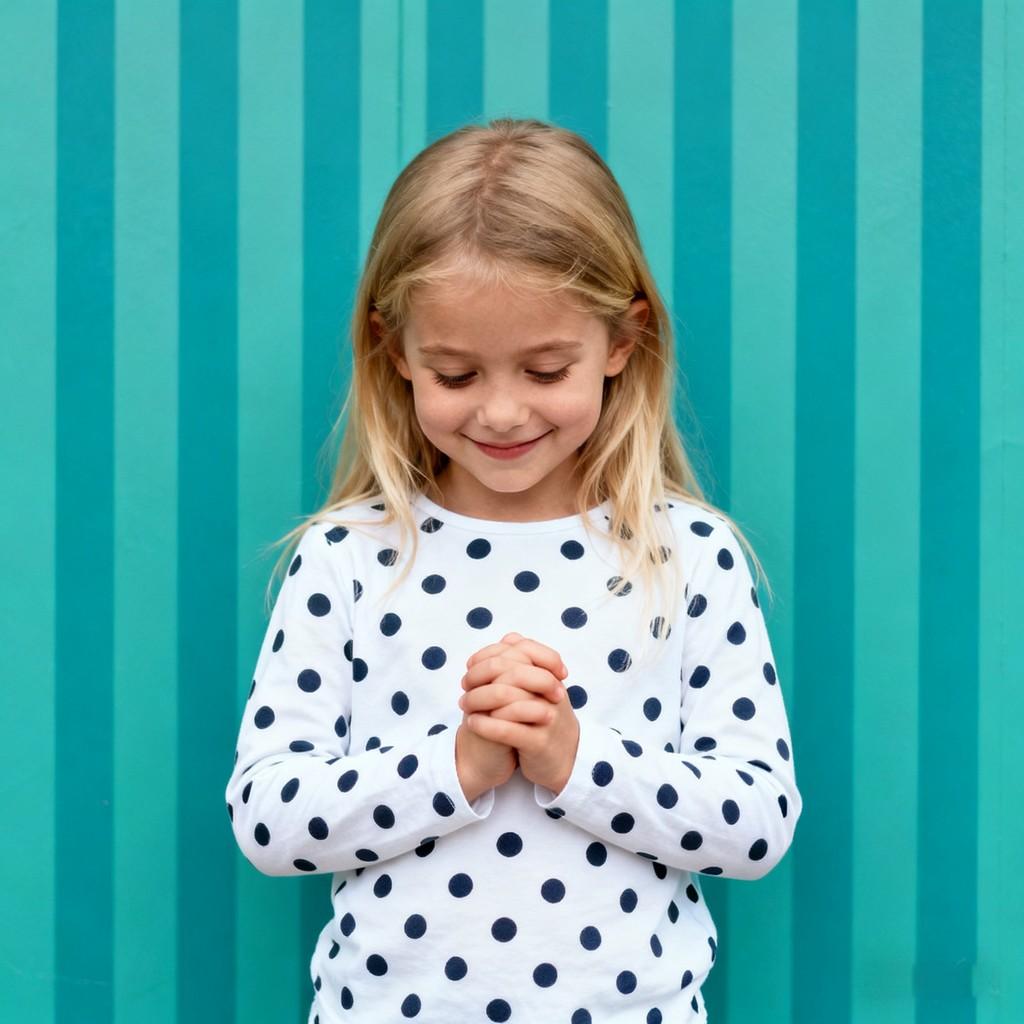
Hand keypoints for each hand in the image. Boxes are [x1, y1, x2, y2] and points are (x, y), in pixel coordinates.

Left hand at [461, 632, 579, 794]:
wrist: (563, 759)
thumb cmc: (544, 719)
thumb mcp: (540, 689)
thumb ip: (526, 663)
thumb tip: (510, 637)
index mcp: (551, 677)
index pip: (523, 650)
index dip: (491, 654)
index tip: (471, 665)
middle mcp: (553, 694)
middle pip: (515, 672)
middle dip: (482, 675)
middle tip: (464, 684)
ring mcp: (549, 718)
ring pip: (511, 700)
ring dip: (480, 700)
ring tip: (464, 705)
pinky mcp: (540, 744)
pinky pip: (510, 730)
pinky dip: (487, 725)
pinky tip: (472, 723)